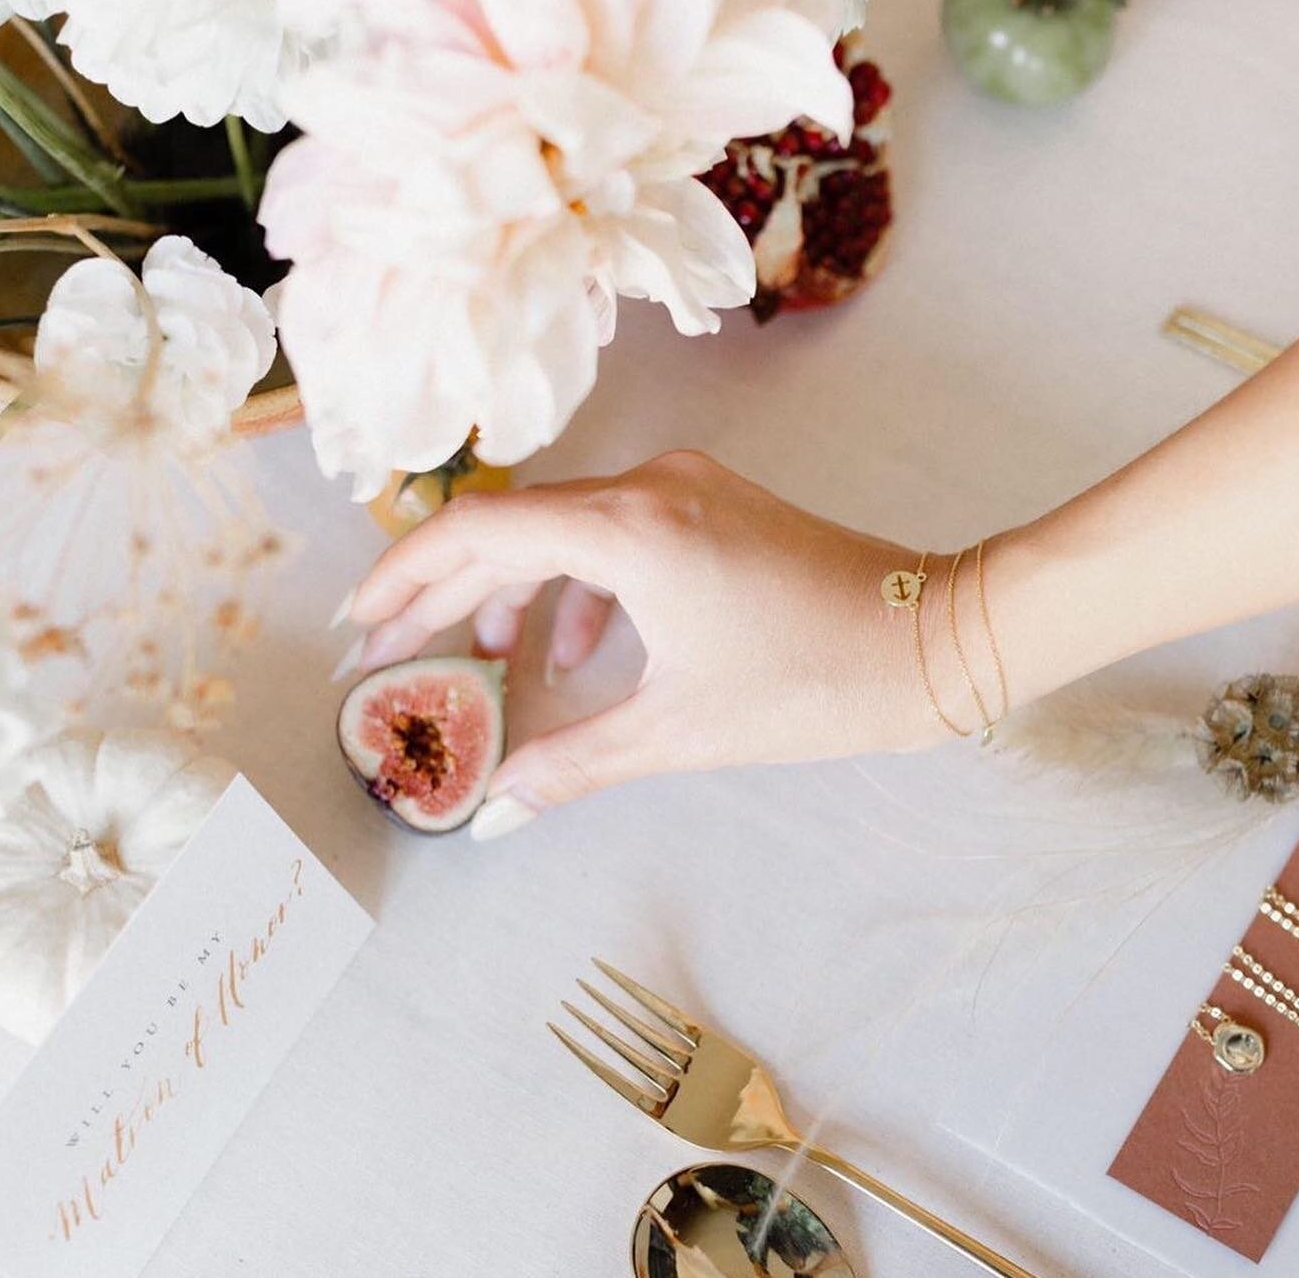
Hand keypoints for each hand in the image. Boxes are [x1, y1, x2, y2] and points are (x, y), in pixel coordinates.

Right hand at [347, 451, 955, 836]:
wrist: (937, 637)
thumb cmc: (815, 680)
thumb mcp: (682, 729)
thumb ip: (572, 763)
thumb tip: (493, 813)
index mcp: (629, 528)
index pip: (479, 533)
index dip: (405, 578)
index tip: (361, 628)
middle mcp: (646, 486)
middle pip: (510, 527)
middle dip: (445, 592)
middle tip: (391, 653)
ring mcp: (682, 487)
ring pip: (562, 529)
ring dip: (515, 591)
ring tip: (489, 662)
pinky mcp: (709, 503)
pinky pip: (614, 534)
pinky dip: (580, 588)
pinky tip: (581, 653)